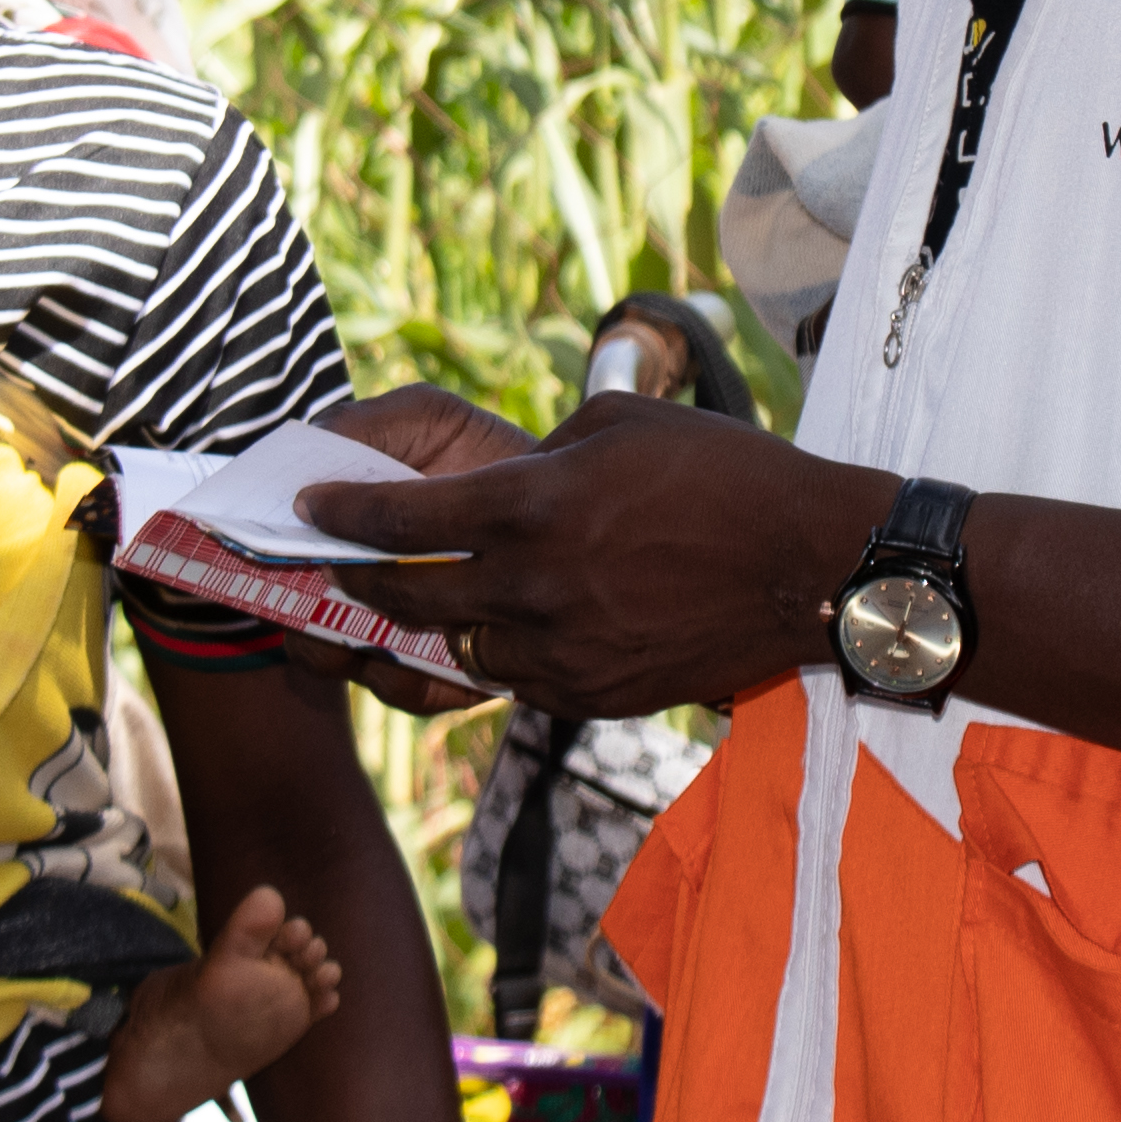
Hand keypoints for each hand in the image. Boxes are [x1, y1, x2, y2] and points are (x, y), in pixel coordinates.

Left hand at [312, 394, 887, 716]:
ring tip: (454, 596)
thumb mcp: (620, 424)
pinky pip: (524, 682)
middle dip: (362, 580)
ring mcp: (563, 652)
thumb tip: (505, 481)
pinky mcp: (596, 696)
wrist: (810, 565)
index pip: (399, 522)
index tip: (310, 511)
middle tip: (342, 565)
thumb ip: (542, 455)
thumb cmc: (726, 475)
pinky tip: (534, 626)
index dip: (340, 516)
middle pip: (408, 597)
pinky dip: (515, 654)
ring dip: (447, 622)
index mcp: (531, 507)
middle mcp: (532, 587)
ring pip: (463, 647)